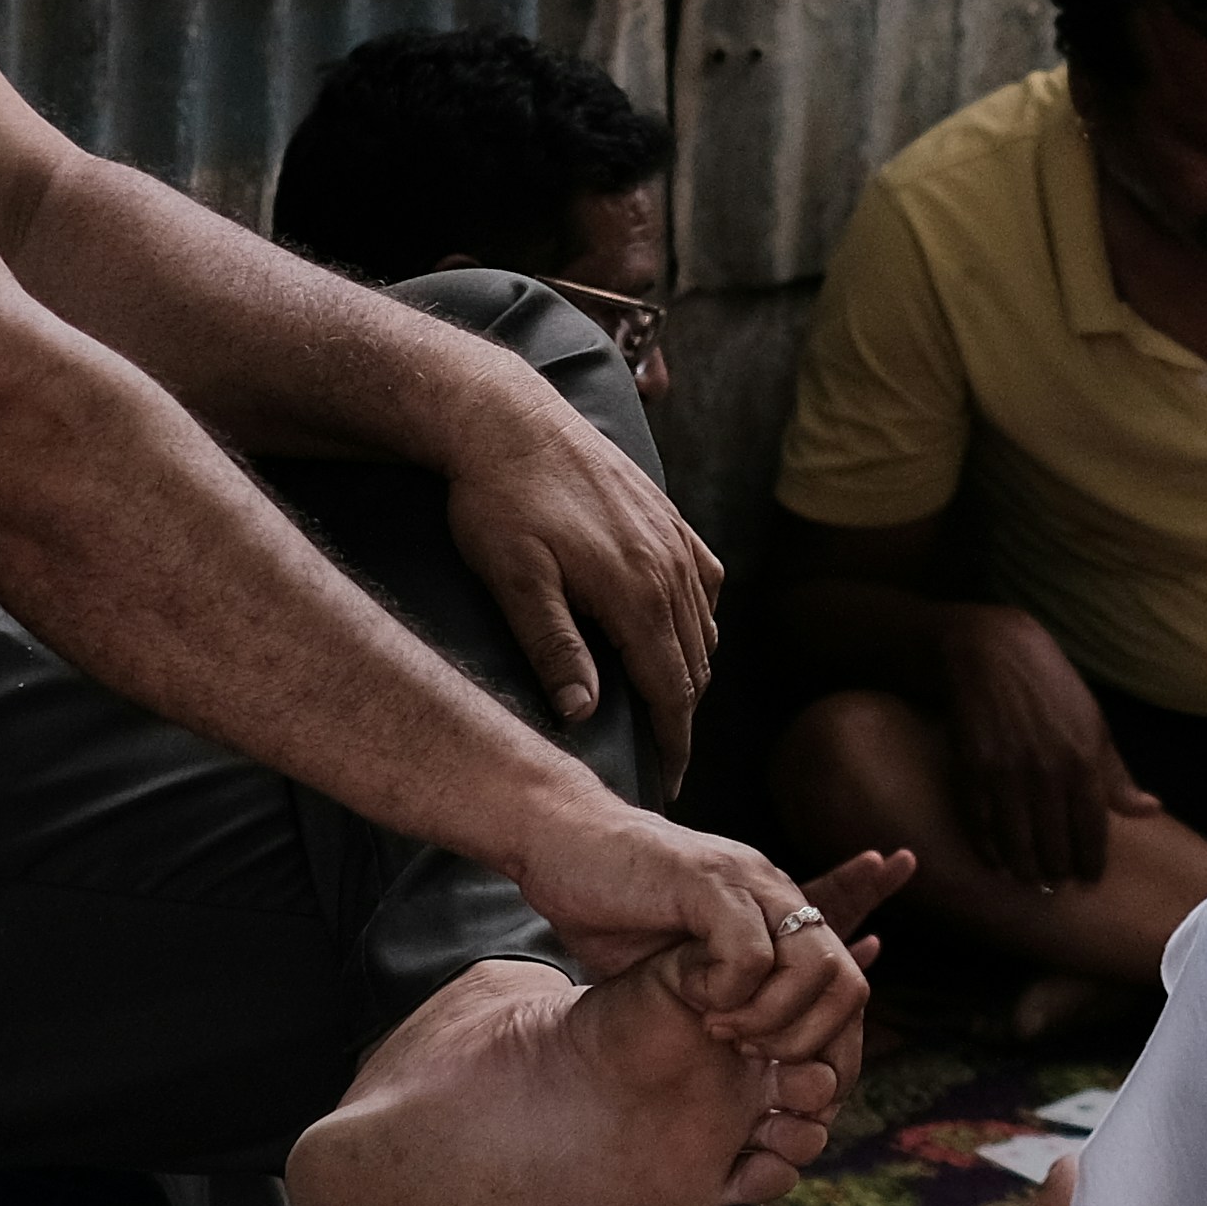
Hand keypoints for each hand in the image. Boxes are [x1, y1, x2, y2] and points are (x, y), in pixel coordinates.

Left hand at [441, 399, 724, 729]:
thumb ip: (554, 648)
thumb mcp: (513, 581)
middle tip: (665, 761)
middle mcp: (670, 568)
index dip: (674, 745)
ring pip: (705, 625)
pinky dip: (702, 618)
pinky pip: (708, 579)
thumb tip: (584, 716)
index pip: (672, 690)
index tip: (672, 786)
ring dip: (693, 671)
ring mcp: (675, 538)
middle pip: (695, 664)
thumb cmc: (498, 504)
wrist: (507, 418)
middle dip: (684, 718)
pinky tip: (682, 630)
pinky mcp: (669, 515)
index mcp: (636, 593)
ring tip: (668, 707)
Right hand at [511, 813, 886, 1059]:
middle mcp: (777, 896)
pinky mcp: (709, 881)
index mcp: (778, 918)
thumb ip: (722, 996)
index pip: (850, 984)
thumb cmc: (615, 907)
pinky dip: (728, 991)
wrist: (563, 839)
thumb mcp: (680, 966)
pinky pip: (751, 951)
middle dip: (807, 1039)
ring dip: (771, 1017)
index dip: (828, 1043)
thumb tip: (748, 1062)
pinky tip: (692, 997)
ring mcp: (749, 883)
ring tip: (722, 1029)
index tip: (782, 1074)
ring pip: (815, 965)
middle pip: (849, 983)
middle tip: (752, 1054)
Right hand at [941, 608, 1148, 893]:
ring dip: (1024, 870)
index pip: (1092, 832)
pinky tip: (997, 862)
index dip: (1090, 862)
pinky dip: (989, 851)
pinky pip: (980, 827)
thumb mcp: (1093, 723)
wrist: (991, 652)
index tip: (1088, 879)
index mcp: (1084, 760)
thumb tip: (1151, 810)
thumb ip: (1117, 775)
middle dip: (1057, 873)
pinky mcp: (970, 771)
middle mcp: (1047, 773)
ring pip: (1017, 845)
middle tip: (1056, 884)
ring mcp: (1006, 774)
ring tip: (1030, 879)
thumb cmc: (1051, 687)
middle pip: (1054, 846)